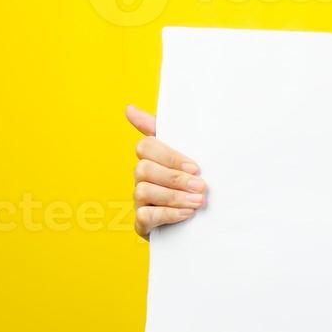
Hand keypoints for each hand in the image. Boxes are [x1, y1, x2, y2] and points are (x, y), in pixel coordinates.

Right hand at [125, 104, 204, 239]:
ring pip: (144, 191)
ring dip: (174, 196)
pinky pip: (145, 215)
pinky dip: (167, 214)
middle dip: (175, 178)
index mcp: (153, 159)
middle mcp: (142, 178)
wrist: (202, 221)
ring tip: (198, 201)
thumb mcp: (188, 157)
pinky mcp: (142, 222)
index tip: (195, 167)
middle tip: (201, 186)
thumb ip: (166, 132)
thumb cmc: (193, 182)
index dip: (169, 156)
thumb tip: (129, 109)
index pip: (146, 146)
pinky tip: (187, 213)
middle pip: (144, 169)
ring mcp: (140, 200)